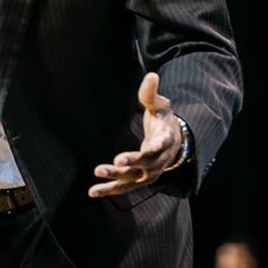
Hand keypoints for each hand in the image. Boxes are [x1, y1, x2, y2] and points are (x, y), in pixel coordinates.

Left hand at [88, 72, 182, 197]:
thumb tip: (152, 75)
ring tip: (95, 183)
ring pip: (131, 181)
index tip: (127, 155)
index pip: (156, 149)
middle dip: (124, 167)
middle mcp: (158, 162)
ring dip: (113, 184)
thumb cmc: (163, 120)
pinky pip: (125, 187)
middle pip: (141, 167)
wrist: (174, 142)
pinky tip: (93, 192)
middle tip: (106, 166)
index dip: (144, 153)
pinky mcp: (140, 180)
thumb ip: (152, 94)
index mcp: (165, 142)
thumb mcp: (161, 105)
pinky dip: (110, 190)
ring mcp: (149, 174)